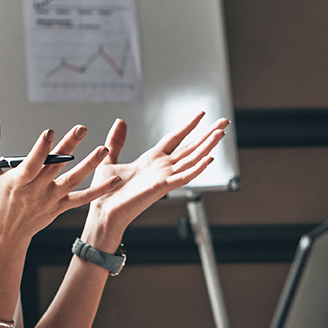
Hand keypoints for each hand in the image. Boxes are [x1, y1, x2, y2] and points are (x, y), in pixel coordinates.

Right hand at [0, 110, 118, 249]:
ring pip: (72, 181)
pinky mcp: (60, 208)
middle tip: (81, 128)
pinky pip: (82, 199)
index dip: (40, 149)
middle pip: (55, 166)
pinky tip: (115, 180)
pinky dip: (99, 191)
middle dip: (69, 146)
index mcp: (17, 183)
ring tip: (104, 149)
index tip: (49, 132)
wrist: (2, 238)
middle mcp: (35, 192)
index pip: (30, 164)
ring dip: (89, 165)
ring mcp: (50, 200)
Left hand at [87, 113, 228, 236]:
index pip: (176, 139)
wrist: (103, 213)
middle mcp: (162, 168)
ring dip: (207, 146)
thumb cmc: (105, 193)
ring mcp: (164, 178)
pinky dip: (198, 168)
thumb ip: (116, 141)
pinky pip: (184, 176)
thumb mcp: (109, 159)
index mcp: (151, 160)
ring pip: (192, 159)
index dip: (189, 126)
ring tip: (221, 133)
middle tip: (224, 122)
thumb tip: (120, 121)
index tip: (202, 115)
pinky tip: (210, 158)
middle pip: (191, 147)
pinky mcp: (163, 187)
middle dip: (208, 134)